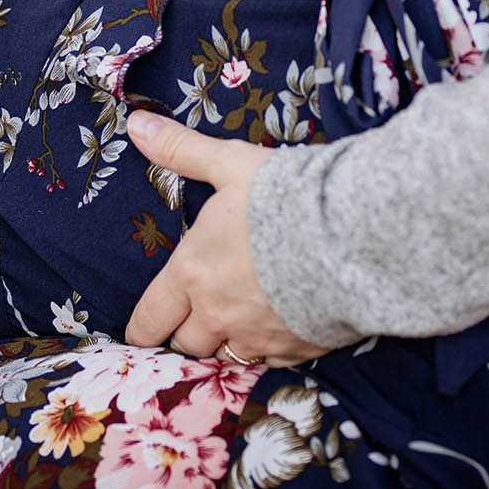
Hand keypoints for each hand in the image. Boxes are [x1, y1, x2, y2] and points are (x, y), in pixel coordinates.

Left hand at [124, 110, 328, 366]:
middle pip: (184, 344)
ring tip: (231, 325)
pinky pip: (266, 363)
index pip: (151, 317)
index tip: (141, 330)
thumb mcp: (229, 164)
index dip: (142, 325)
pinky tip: (272, 330)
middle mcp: (216, 314)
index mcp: (192, 273)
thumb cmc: (284, 197)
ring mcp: (256, 338)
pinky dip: (264, 350)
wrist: (353, 236)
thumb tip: (135, 124)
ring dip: (222, 343)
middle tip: (190, 320)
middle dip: (184, 332)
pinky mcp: (294, 351)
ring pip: (224, 357)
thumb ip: (180, 149)